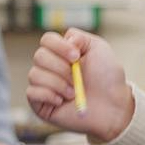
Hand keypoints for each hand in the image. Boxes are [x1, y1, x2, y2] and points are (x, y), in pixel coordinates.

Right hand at [26, 27, 133, 141]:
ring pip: (35, 75)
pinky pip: (31, 92)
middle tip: (77, 78)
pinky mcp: (39, 104)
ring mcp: (44, 85)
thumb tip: (64, 39)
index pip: (47, 40)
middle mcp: (50, 67)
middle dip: (61, 68)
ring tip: (73, 93)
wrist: (112, 107)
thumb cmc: (107, 80)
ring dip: (58, 84)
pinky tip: (62, 101)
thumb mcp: (98, 48)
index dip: (59, 46)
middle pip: (39, 56)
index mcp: (62, 53)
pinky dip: (48, 95)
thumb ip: (79, 36)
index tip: (76, 56)